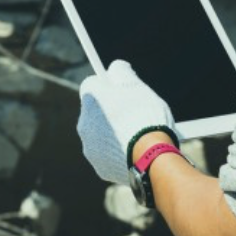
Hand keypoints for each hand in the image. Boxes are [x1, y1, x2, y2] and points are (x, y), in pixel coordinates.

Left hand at [77, 61, 176, 184]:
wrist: (150, 156)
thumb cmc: (144, 116)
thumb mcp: (136, 85)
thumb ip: (122, 71)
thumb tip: (116, 68)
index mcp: (90, 100)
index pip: (93, 84)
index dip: (108, 85)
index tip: (122, 88)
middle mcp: (84, 123)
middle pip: (96, 111)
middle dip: (111, 110)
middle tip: (133, 112)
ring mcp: (90, 148)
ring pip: (100, 134)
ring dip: (113, 132)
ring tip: (137, 134)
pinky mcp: (100, 167)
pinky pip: (107, 155)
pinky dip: (118, 152)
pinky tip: (134, 150)